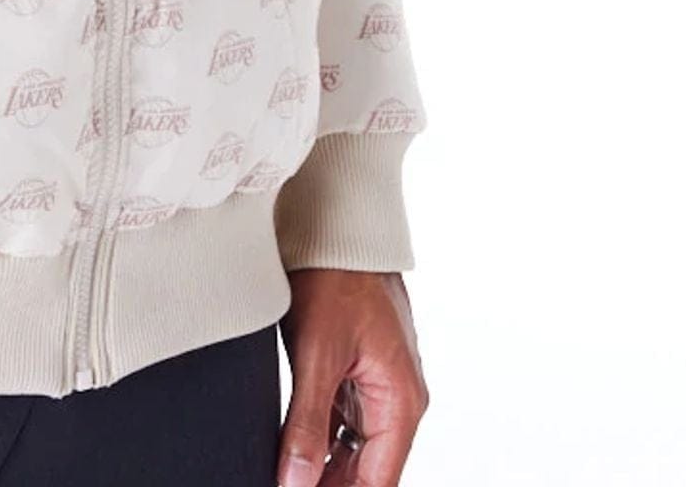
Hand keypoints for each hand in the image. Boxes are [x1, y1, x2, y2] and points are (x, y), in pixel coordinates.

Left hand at [276, 268, 427, 485]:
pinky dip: (319, 436)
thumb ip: (307, 423)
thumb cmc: (336, 277)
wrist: (337, 223)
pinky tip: (290, 449)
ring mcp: (377, 382)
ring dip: (322, 464)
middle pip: (366, 469)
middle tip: (286, 486)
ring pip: (352, 445)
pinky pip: (341, 416)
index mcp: (400, 402)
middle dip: (328, 484)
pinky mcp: (356, 366)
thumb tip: (297, 482)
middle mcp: (396, 398)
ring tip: (285, 476)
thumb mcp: (316, 354)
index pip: (378, 482)